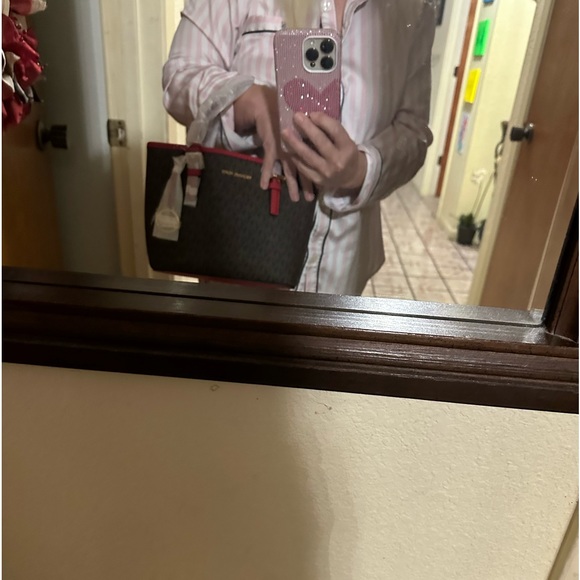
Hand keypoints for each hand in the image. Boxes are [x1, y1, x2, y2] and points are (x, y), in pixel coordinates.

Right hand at [233, 84, 313, 201]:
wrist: (268, 102)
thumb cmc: (284, 110)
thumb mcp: (298, 122)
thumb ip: (306, 132)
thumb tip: (316, 142)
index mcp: (306, 140)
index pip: (315, 160)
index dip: (317, 172)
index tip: (322, 184)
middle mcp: (297, 146)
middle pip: (305, 169)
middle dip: (308, 185)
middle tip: (311, 199)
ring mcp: (284, 147)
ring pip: (290, 171)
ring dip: (292, 186)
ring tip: (295, 200)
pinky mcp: (272, 146)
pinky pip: (268, 163)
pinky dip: (266, 175)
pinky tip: (264, 187)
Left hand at [281, 112, 366, 192]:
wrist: (351, 177)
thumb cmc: (345, 153)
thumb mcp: (345, 141)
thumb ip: (331, 131)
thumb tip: (311, 117)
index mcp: (348, 147)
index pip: (335, 130)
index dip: (322, 120)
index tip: (311, 113)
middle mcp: (338, 160)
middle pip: (320, 141)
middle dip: (306, 127)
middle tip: (296, 116)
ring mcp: (327, 172)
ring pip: (307, 155)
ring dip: (294, 142)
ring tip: (285, 132)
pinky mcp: (318, 180)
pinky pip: (303, 167)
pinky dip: (295, 157)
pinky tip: (288, 148)